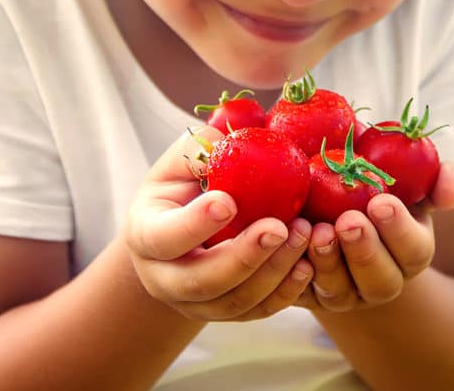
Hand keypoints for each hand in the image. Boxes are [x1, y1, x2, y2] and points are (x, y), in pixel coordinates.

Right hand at [123, 126, 314, 321]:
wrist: (183, 233)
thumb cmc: (184, 188)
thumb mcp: (180, 165)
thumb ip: (197, 151)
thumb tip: (225, 140)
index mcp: (146, 235)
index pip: (165, 237)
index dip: (195, 224)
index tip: (228, 202)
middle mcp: (165, 279)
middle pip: (202, 282)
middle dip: (244, 257)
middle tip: (279, 227)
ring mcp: (196, 304)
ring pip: (235, 302)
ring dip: (273, 271)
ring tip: (303, 234)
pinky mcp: (228, 313)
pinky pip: (258, 312)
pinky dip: (286, 292)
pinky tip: (307, 265)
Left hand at [298, 160, 453, 311]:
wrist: (325, 198)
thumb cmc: (376, 182)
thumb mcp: (412, 176)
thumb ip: (443, 178)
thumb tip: (451, 190)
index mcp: (411, 251)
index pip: (415, 249)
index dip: (400, 230)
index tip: (381, 201)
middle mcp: (380, 280)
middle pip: (380, 280)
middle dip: (365, 251)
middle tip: (348, 221)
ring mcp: (342, 293)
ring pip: (339, 292)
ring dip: (330, 263)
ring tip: (317, 231)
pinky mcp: (304, 295)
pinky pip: (299, 292)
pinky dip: (293, 270)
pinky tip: (288, 241)